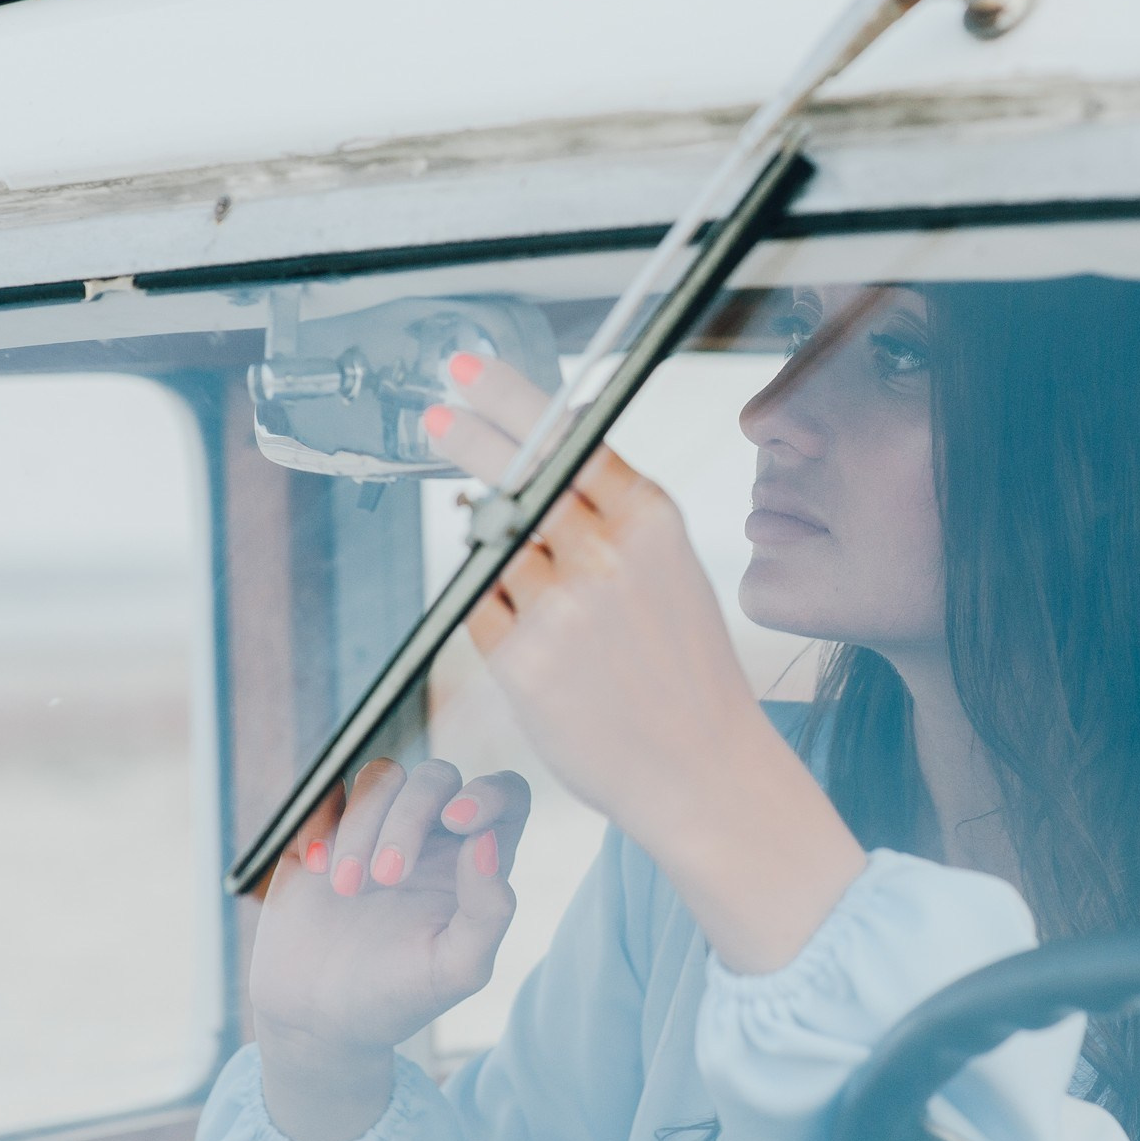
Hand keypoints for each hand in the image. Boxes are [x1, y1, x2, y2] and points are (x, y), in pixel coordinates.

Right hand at [249, 757, 528, 1140]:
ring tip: (346, 889)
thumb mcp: (454, 971)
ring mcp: (377, 828)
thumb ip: (488, 913)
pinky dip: (323, 820)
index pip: (507, 795)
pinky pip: (327, 793)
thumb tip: (489, 842)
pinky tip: (317, 868)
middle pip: (437, 777)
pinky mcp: (325, 831)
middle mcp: (433, 836)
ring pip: (382, 777)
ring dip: (363, 824)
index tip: (458, 820)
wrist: (316, 1019)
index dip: (491, 791)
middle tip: (386, 879)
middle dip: (410, 817)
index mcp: (476, 863)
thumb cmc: (397, 997)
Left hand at [425, 354, 769, 834]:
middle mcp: (606, 553)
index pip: (568, 434)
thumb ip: (614, 512)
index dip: (510, 399)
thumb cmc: (686, 670)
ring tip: (548, 600)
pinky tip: (538, 638)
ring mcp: (561, 606)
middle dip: (470, 439)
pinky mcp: (523, 659)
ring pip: (494, 547)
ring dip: (498, 555)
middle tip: (436, 417)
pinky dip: (494, 610)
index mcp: (652, 521)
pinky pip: (480, 607)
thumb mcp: (673, 570)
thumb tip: (541, 457)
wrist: (703, 767)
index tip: (469, 373)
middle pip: (515, 474)